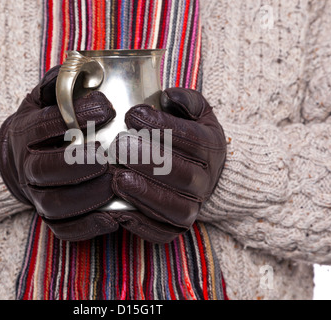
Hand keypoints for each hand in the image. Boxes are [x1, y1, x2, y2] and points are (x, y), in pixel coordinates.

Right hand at [0, 66, 119, 240]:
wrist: (21, 158)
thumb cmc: (44, 124)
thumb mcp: (44, 98)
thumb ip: (60, 84)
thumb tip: (85, 68)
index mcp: (25, 132)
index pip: (45, 125)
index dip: (75, 117)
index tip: (106, 107)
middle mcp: (27, 167)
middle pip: (46, 169)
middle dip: (78, 162)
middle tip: (107, 154)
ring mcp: (37, 196)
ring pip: (57, 203)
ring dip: (88, 195)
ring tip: (116, 182)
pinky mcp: (51, 218)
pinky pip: (65, 229)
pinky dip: (88, 227)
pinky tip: (114, 217)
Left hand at [110, 88, 226, 242]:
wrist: (204, 171)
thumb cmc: (191, 136)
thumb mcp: (196, 112)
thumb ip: (186, 100)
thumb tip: (169, 95)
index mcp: (212, 148)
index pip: (193, 139)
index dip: (163, 127)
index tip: (133, 114)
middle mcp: (206, 180)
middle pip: (183, 175)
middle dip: (149, 161)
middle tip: (119, 146)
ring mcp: (194, 207)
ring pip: (174, 207)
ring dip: (145, 194)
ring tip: (117, 179)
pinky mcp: (177, 227)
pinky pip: (163, 232)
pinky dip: (142, 225)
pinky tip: (118, 211)